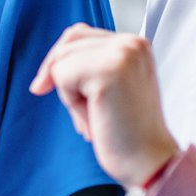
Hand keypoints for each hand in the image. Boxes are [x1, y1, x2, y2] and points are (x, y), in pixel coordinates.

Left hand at [28, 24, 180, 189]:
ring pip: (62, 60)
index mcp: (135, 44)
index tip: (47, 86)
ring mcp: (122, 54)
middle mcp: (131, 43)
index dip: (61, 60)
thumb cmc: (128, 132)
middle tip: (82, 110)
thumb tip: (48, 67)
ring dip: (70, 93)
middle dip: (60, 75)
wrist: (149, 161)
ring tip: (96, 115)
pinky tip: (95, 118)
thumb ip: (89, 66)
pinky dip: (71, 102)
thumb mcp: (110, 87)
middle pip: (68, 41)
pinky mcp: (108, 70)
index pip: (80, 34)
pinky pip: (62, 75)